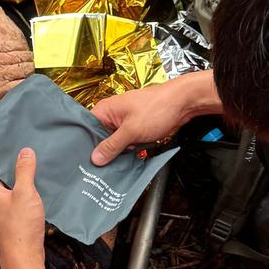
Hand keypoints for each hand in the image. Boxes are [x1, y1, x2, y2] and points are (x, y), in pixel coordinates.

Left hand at [0, 148, 46, 268]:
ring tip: (22, 152)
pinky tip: (30, 175)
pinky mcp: (6, 211)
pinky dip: (16, 180)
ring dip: (9, 167)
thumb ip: (24, 170)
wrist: (23, 256)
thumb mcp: (25, 194)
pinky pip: (8, 189)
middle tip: (10, 137)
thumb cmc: (20, 227)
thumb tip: (25, 151)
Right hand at [89, 72, 215, 163]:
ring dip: (120, 152)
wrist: (184, 102)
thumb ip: (112, 146)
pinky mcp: (136, 127)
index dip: (85, 146)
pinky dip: (131, 149)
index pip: (86, 129)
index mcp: (105, 109)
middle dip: (105, 152)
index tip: (85, 162)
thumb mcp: (131, 131)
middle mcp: (112, 114)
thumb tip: (95, 158)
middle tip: (104, 166)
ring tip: (122, 159)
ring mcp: (124, 121)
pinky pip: (127, 142)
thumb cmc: (158, 108)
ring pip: (115, 142)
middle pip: (100, 138)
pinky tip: (133, 155)